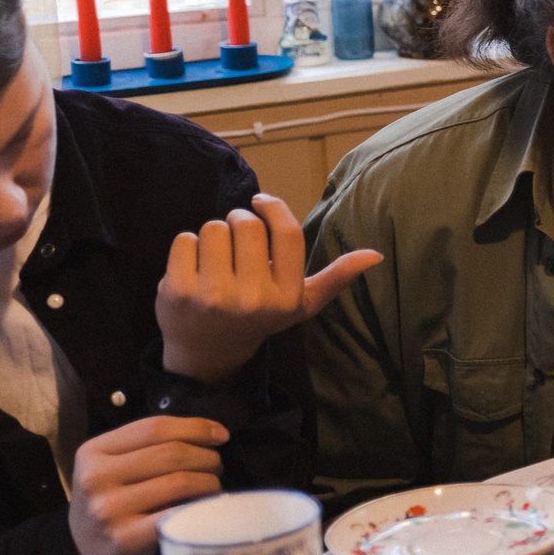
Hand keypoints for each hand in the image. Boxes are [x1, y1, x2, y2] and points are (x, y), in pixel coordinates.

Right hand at [69, 416, 227, 554]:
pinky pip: (177, 513)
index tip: (220, 435)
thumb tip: (212, 433)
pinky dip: (199, 507)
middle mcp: (96, 477)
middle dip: (207, 457)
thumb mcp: (114, 467)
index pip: (154, 427)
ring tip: (213, 487)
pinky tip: (204, 508)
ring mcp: (108, 509)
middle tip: (216, 468)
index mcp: (93, 452)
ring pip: (180, 481)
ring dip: (209, 482)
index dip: (195, 427)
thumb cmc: (111, 503)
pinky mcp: (124, 539)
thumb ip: (149, 446)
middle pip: (172, 453)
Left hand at [155, 193, 381, 384]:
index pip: (287, 233)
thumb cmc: (259, 317)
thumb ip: (336, 278)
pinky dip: (187, 247)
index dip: (273, 207)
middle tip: (236, 238)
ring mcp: (213, 296)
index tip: (261, 202)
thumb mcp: (301, 303)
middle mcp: (252, 298)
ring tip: (216, 257)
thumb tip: (376, 254)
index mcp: (286, 297)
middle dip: (239, 221)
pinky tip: (193, 267)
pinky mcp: (178, 291)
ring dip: (213, 235)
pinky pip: (184, 240)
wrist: (207, 352)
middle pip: (246, 223)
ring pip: (213, 228)